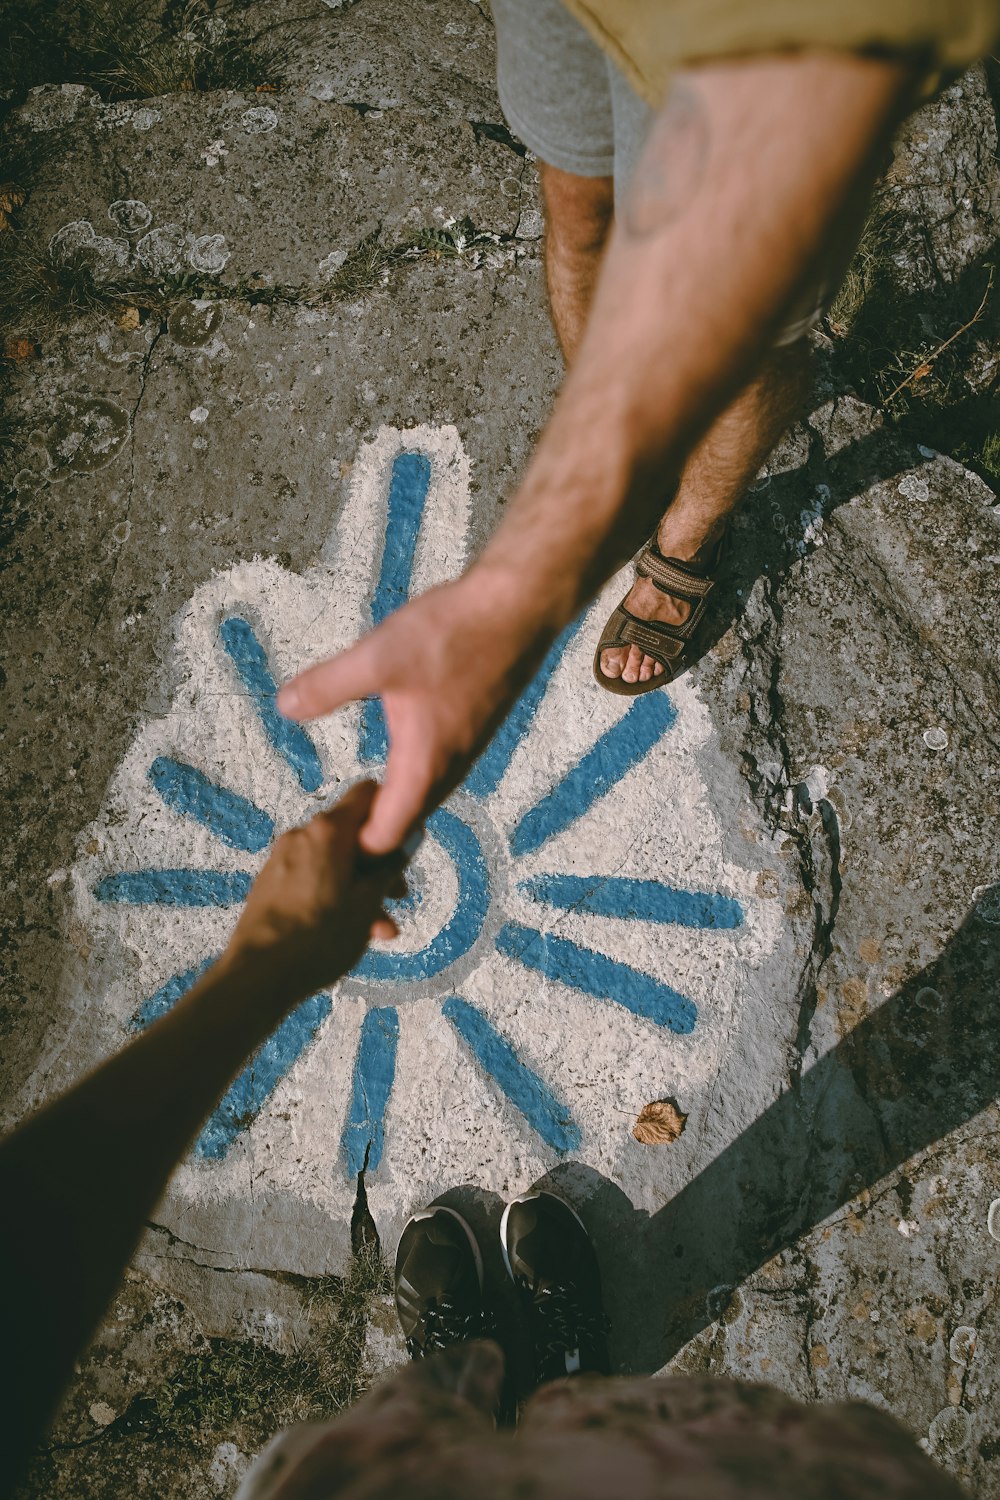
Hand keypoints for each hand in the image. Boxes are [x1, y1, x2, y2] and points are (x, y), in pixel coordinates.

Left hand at [223, 781, 409, 995]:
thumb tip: (409, 835)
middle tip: (398, 896)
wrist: (257, 977)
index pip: (368, 793)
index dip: (392, 813)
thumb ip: (390, 865)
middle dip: (379, 862)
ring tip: (378, 930)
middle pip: (352, 832)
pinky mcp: (271, 883)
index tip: (406, 846)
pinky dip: (335, 894)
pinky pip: (313, 877)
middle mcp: (301, 834)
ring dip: (360, 887)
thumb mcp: (367, 903)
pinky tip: (346, 931)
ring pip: (334, 861)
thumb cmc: (320, 938)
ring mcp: (282, 858)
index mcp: (328, 830)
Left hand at [277, 572, 548, 853]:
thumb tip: (285, 707)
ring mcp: (466, 751)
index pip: (386, 837)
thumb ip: (328, 686)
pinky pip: (439, 773)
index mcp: (423, 766)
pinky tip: (393, 756)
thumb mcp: (377, 657)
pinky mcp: (473, 730)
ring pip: (425, 797)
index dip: (354, 850)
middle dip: (370, 831)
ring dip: (393, 804)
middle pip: (407, 824)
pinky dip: (412, 780)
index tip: (323, 840)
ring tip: (355, 796)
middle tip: (328, 823)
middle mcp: (449, 769)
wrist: (517, 608)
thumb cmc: (451, 635)